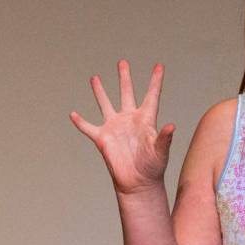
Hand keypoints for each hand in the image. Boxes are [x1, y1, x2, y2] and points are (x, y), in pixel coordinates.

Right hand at [70, 60, 174, 194]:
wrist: (138, 183)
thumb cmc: (153, 167)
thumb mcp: (161, 152)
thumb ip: (164, 138)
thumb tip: (171, 126)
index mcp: (146, 120)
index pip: (152, 96)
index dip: (155, 81)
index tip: (159, 65)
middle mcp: (130, 119)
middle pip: (126, 93)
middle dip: (124, 78)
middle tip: (122, 62)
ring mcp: (115, 127)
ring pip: (106, 104)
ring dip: (100, 92)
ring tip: (94, 77)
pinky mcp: (102, 139)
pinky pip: (88, 127)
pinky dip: (80, 122)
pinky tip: (73, 114)